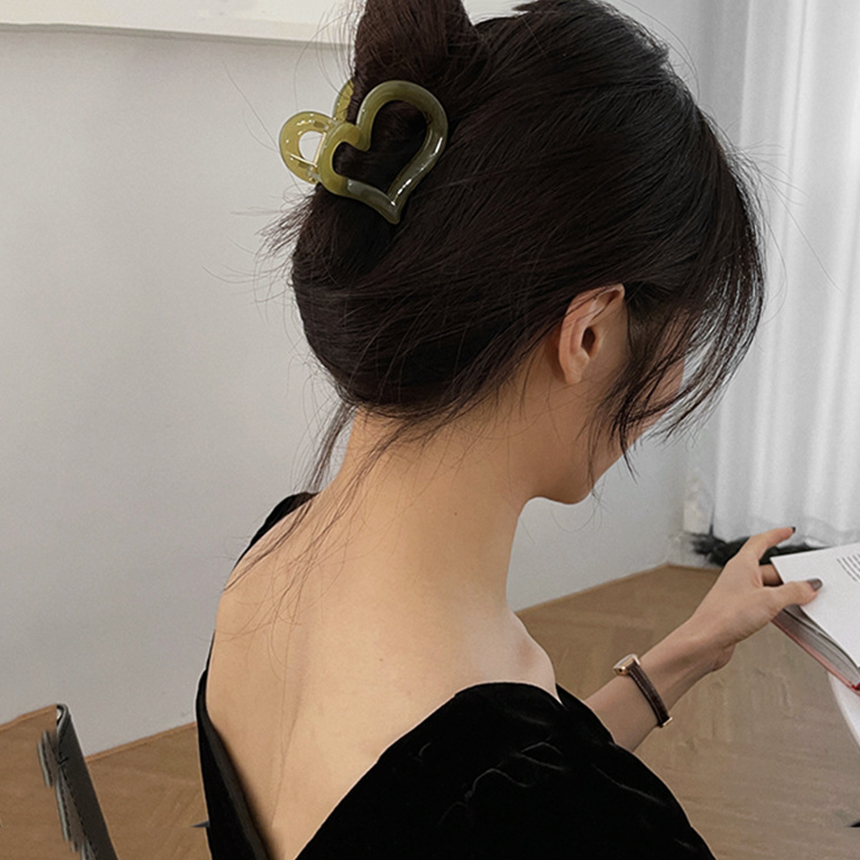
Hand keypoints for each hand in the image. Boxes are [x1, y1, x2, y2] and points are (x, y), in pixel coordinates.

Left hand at [685, 526, 820, 672]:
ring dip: (784, 594)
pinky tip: (785, 615)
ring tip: (800, 601)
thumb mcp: (769, 601)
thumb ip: (793, 592)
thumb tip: (809, 586)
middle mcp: (738, 576)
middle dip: (789, 576)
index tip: (787, 531)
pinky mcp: (738, 610)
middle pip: (769, 569)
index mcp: (741, 564)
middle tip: (808, 582)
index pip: (760, 541)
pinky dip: (776, 606)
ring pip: (767, 588)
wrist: (706, 640)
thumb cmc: (725, 616)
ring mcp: (737, 593)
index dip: (775, 535)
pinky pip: (763, 603)